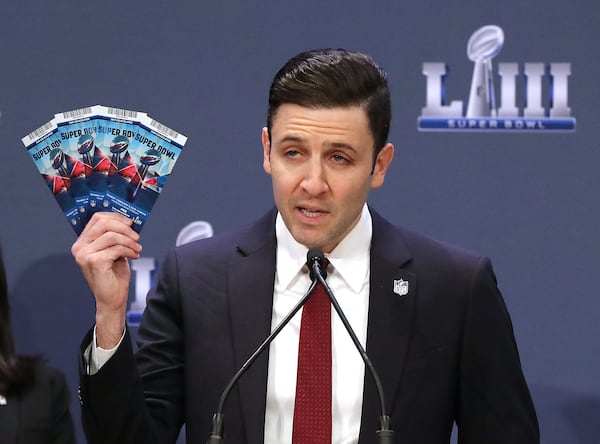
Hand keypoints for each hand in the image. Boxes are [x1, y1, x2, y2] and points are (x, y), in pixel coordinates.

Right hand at [71, 212, 141, 347]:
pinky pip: (116, 248)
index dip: (116, 217)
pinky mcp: (94, 262)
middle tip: (136, 236)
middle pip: (103, 223)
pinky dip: (129, 250)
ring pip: (112, 235)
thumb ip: (115, 236)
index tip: (130, 221)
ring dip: (129, 241)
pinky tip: (134, 256)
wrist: (112, 299)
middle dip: (124, 228)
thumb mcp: (114, 251)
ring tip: (137, 249)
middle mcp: (80, 247)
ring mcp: (85, 255)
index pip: (97, 218)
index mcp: (83, 242)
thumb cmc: (113, 276)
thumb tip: (128, 221)